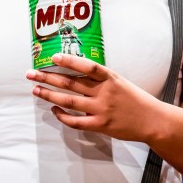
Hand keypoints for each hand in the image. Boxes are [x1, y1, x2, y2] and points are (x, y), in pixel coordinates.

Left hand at [26, 52, 161, 140]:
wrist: (152, 120)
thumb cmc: (136, 99)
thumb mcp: (121, 83)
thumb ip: (101, 80)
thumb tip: (77, 74)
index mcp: (111, 78)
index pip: (87, 66)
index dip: (69, 61)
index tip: (53, 58)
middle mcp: (104, 92)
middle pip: (71, 83)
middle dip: (48, 78)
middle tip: (31, 74)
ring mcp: (101, 109)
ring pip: (68, 101)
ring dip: (49, 95)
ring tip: (35, 90)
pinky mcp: (99, 125)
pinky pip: (75, 121)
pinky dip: (62, 115)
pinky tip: (54, 110)